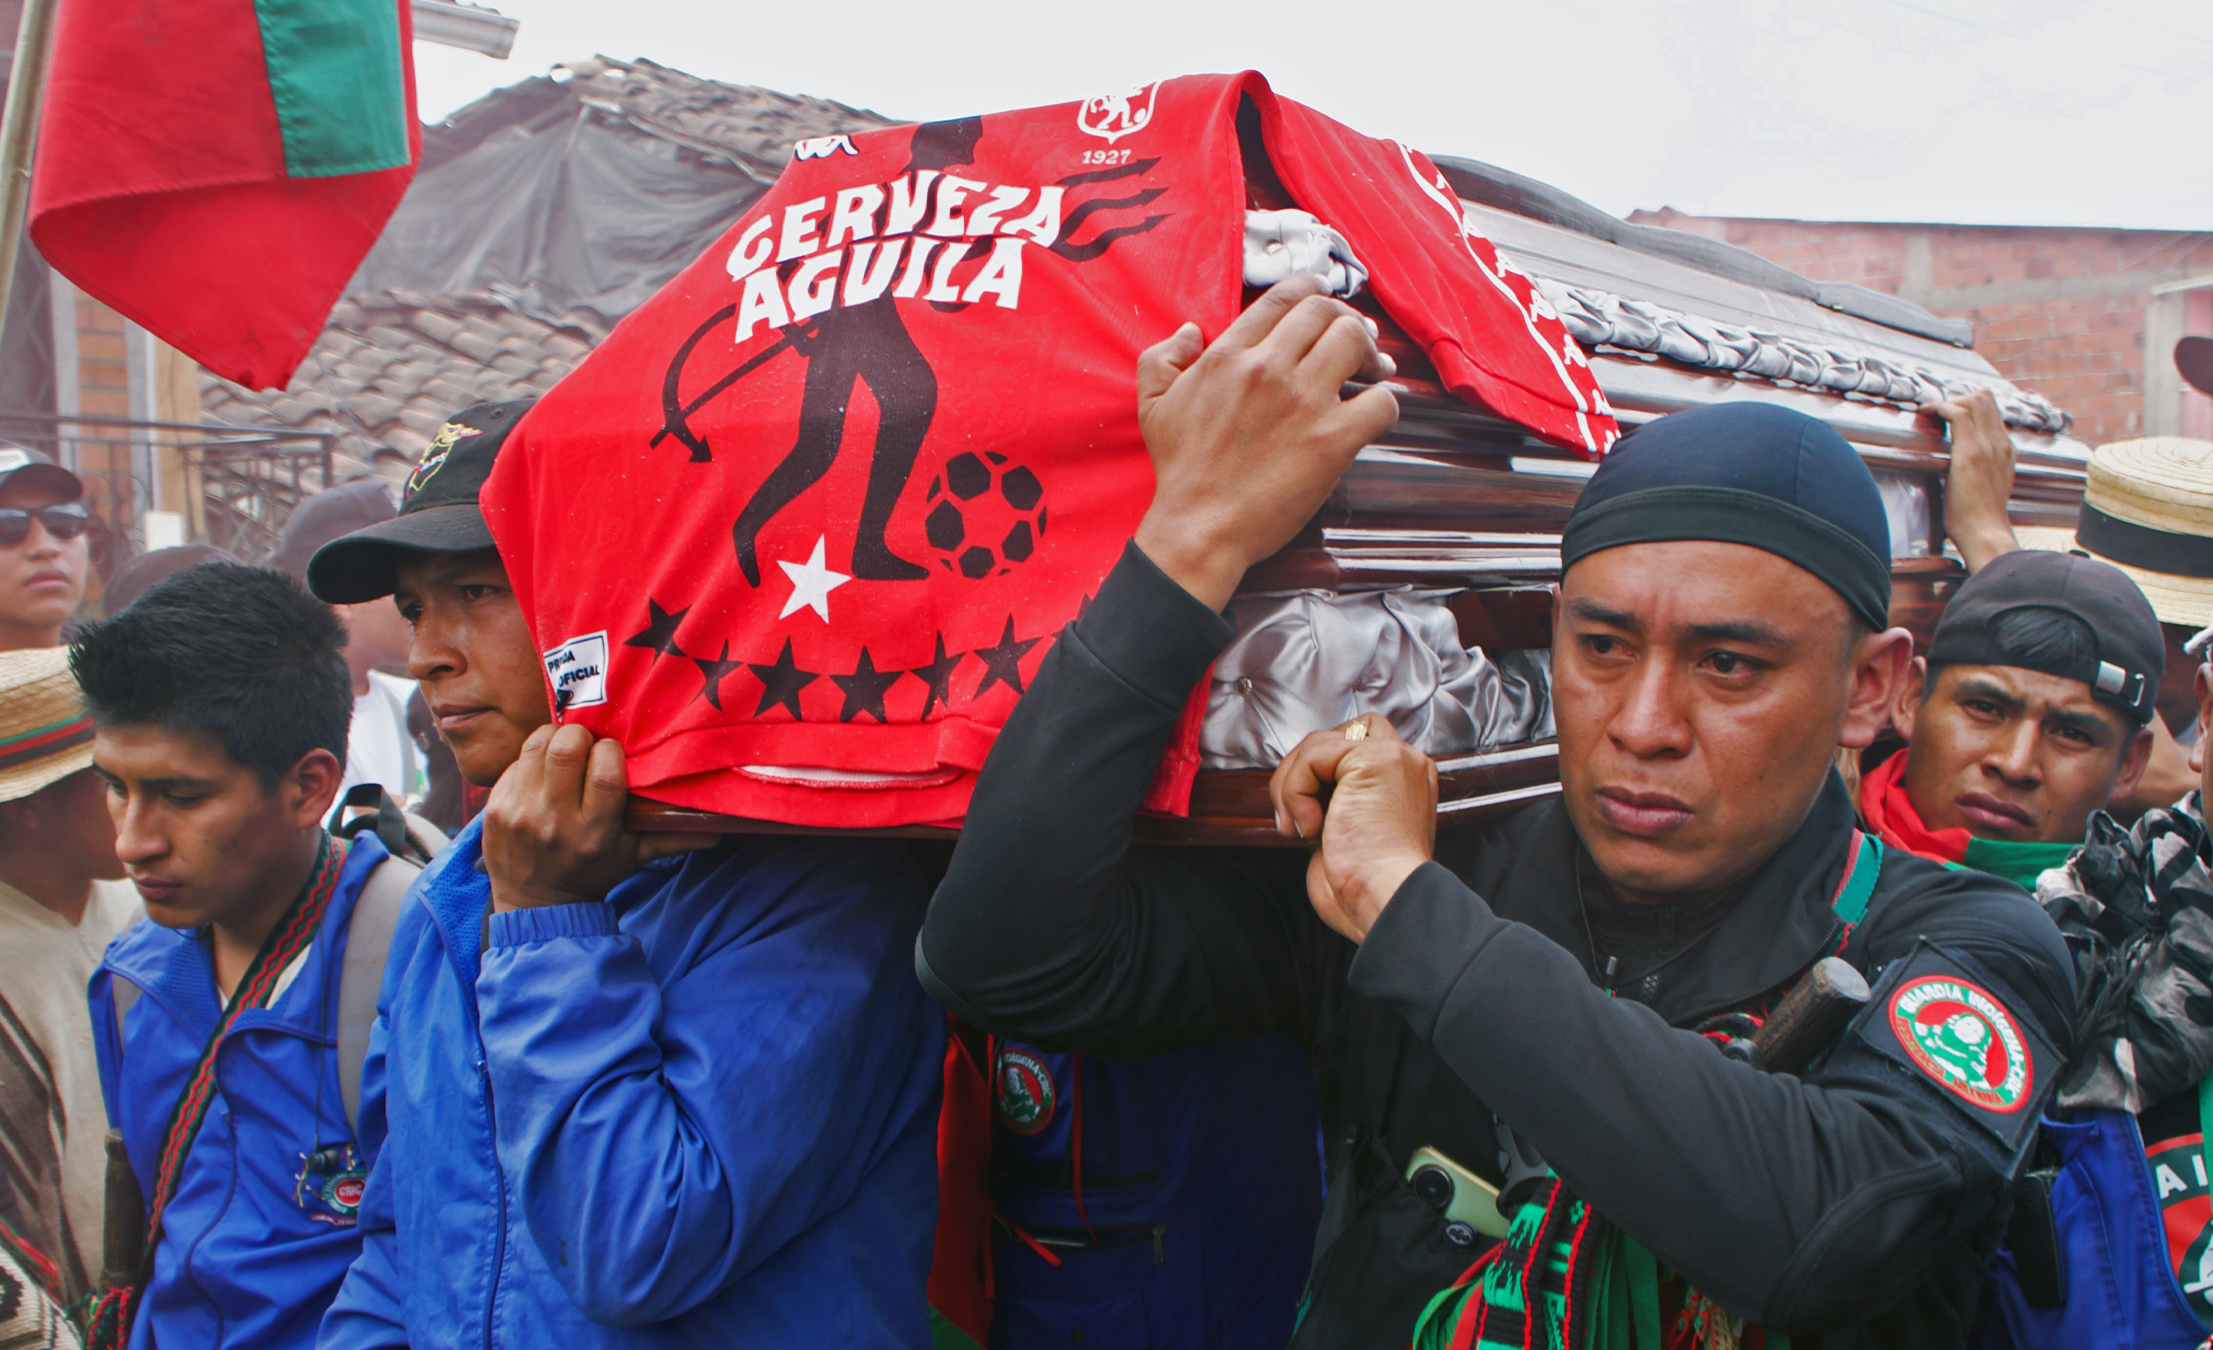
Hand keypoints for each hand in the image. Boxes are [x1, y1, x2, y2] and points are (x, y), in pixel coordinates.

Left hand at [482, 724, 715, 911]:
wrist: (536, 905)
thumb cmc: (593, 871)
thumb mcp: (634, 857)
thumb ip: (673, 838)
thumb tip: (721, 829)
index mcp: (594, 832)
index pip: (604, 771)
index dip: (609, 751)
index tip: (610, 753)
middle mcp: (554, 822)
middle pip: (566, 749)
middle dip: (579, 736)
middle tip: (585, 744)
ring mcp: (519, 814)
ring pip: (537, 747)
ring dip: (553, 740)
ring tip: (564, 751)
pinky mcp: (494, 809)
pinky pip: (514, 763)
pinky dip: (530, 759)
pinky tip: (541, 772)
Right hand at [1131, 274, 1399, 609]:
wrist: (1200, 528)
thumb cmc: (1180, 471)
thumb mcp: (1153, 405)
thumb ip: (1164, 357)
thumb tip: (1193, 331)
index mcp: (1228, 354)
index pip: (1285, 296)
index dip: (1313, 290)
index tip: (1325, 304)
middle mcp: (1267, 368)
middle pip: (1326, 312)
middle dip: (1347, 319)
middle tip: (1357, 341)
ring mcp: (1303, 402)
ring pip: (1355, 343)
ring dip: (1371, 353)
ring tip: (1373, 371)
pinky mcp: (1331, 441)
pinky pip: (1381, 402)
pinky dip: (1386, 403)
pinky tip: (1374, 414)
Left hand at [1269, 714, 1437, 941]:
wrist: (1387, 901)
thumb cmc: (1370, 889)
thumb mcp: (1348, 834)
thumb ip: (1334, 802)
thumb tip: (1299, 793)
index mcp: (1404, 783)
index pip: (1354, 747)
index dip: (1319, 775)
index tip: (1307, 821)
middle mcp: (1405, 764)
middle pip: (1336, 735)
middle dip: (1303, 771)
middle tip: (1294, 819)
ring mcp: (1393, 757)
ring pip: (1317, 744)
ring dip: (1292, 787)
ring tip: (1302, 829)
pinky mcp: (1373, 759)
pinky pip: (1312, 755)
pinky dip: (1296, 791)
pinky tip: (1312, 827)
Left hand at [1926, 388, 2017, 572]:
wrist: (1985, 533)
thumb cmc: (1979, 518)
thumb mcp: (1988, 487)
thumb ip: (1982, 470)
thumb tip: (1963, 468)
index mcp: (2005, 450)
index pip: (1991, 410)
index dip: (1967, 403)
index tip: (1945, 413)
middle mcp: (2000, 443)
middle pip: (1984, 397)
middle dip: (1956, 397)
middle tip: (1934, 411)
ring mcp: (1988, 446)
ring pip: (1974, 400)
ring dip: (1947, 401)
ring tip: (1929, 413)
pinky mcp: (1970, 453)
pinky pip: (1957, 414)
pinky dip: (1939, 407)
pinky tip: (1925, 414)